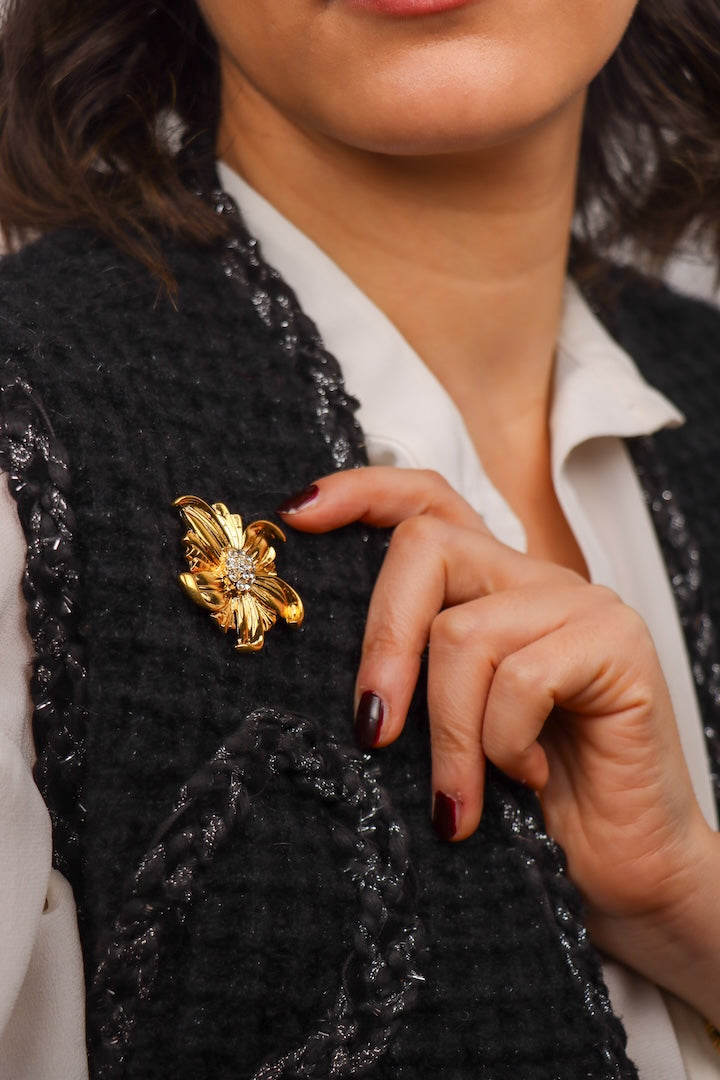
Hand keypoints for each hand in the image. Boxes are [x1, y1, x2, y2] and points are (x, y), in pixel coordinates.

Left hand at [280, 467, 719, 1021]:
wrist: (623, 870)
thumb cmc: (520, 804)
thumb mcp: (444, 730)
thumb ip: (406, 676)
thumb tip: (314, 660)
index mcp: (489, 588)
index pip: (429, 501)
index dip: (363, 494)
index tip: (299, 516)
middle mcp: (533, 579)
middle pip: (428, 546)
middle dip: (383, 641)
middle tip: (372, 732)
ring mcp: (580, 604)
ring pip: (464, 632)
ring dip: (448, 736)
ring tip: (457, 801)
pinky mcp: (617, 643)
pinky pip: (522, 677)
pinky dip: (506, 744)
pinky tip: (528, 779)